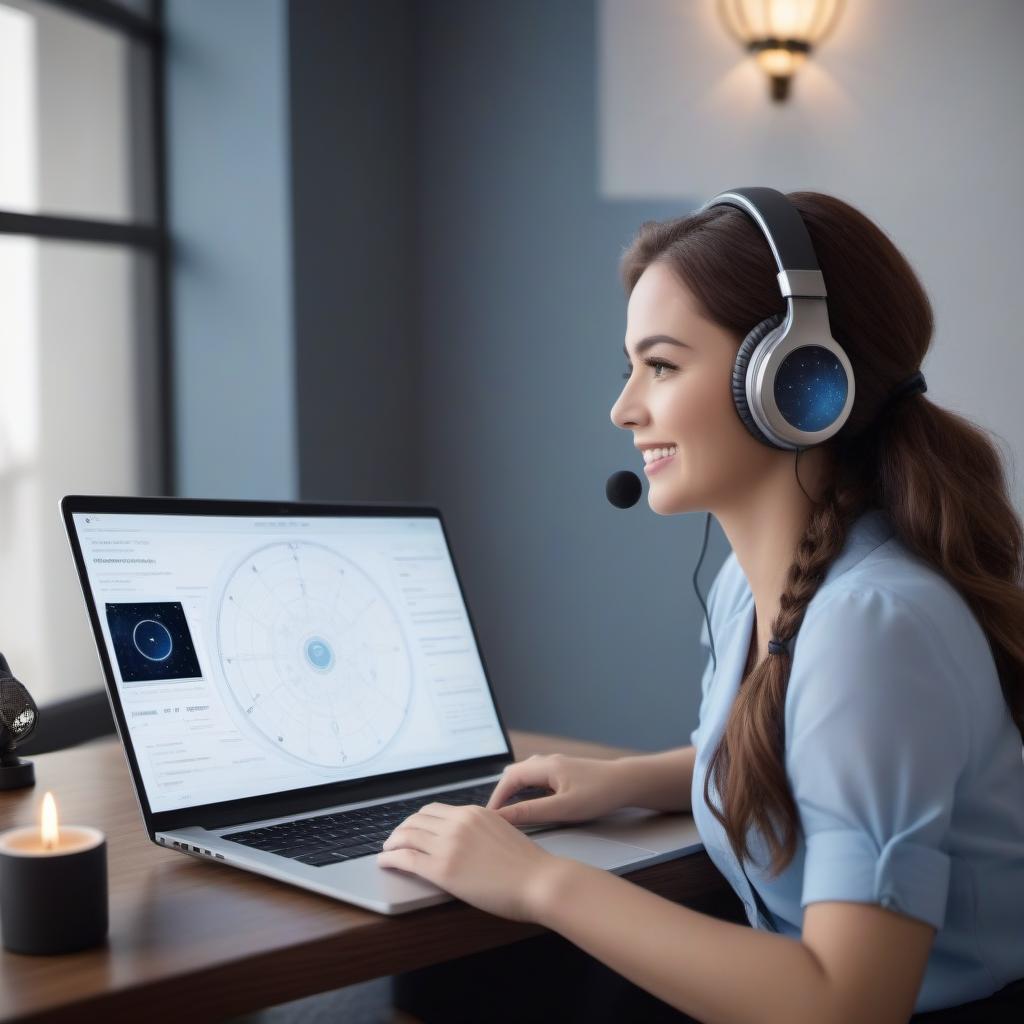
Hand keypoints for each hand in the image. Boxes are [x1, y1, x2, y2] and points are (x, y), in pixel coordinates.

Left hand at [377, 802, 563, 921]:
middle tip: (395, 840)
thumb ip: (481, 830)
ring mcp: (449, 845)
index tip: (412, 829)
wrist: (539, 880)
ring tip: (387, 850)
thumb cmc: (528, 864)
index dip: (417, 820)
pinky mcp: (442, 869)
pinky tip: (384, 862)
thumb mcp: (502, 832)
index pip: (434, 810)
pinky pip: (406, 858)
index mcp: (473, 812)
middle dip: (401, 829)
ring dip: (391, 842)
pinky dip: (390, 858)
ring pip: (406, 835)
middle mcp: (458, 823)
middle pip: (416, 820)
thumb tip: (467, 839)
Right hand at [486, 753, 628, 826]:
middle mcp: (547, 762)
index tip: (489, 817)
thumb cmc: (599, 794)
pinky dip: (526, 791)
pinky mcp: (563, 773)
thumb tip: (503, 816)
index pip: (509, 778)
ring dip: (513, 792)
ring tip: (508, 812)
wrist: (627, 782)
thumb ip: (531, 812)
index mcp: (544, 767)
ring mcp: (556, 766)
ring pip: (525, 776)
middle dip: (501, 794)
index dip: (496, 798)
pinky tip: (530, 805)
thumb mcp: (563, 808)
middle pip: (514, 775)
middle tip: (495, 816)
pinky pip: (536, 779)